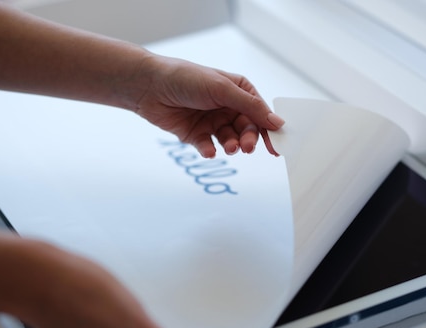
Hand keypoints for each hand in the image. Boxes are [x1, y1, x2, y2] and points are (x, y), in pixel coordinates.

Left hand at [133, 55, 284, 157]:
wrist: (149, 86)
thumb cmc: (186, 78)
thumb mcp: (222, 89)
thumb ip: (251, 107)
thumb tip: (277, 122)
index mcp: (238, 90)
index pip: (260, 112)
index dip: (269, 128)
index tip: (276, 146)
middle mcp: (227, 106)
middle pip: (247, 129)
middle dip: (249, 139)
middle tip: (247, 147)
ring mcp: (212, 121)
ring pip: (230, 140)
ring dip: (232, 145)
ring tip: (229, 148)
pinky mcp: (196, 135)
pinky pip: (209, 147)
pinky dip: (210, 150)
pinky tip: (208, 151)